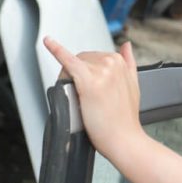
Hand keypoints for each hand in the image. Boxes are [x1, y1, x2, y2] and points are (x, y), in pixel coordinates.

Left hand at [43, 37, 144, 159]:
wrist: (124, 140)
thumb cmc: (125, 119)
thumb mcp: (134, 85)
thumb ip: (129, 62)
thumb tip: (126, 45)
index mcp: (119, 61)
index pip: (91, 57)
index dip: (85, 72)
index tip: (86, 89)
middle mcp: (111, 62)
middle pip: (80, 59)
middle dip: (75, 74)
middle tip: (80, 98)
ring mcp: (101, 71)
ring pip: (72, 64)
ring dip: (68, 77)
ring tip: (78, 99)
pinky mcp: (88, 81)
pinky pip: (68, 61)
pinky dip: (56, 50)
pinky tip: (48, 42)